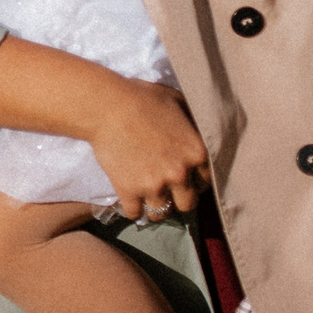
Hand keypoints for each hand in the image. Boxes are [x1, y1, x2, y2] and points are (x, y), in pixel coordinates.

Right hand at [87, 77, 213, 220]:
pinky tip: (130, 197)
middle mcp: (179, 174)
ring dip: (154, 206)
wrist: (106, 105)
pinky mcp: (128, 192)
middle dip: (177, 198)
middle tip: (167, 189)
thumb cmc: (143, 98)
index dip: (194, 180)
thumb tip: (204, 130)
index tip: (183, 177)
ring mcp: (154, 185)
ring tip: (147, 195)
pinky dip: (131, 208)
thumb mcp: (178, 102)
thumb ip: (195, 122)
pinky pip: (134, 214)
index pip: (206, 183)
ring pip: (160, 214)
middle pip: (187, 205)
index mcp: (197, 154)